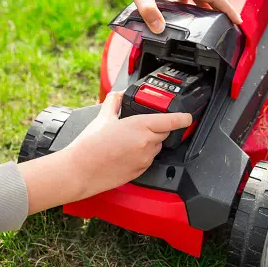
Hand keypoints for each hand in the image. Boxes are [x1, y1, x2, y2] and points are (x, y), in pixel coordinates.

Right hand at [68, 91, 191, 197]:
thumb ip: (113, 102)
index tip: (187, 116)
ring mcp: (144, 159)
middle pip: (163, 133)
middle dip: (156, 129)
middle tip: (139, 127)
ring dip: (149, 142)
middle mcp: (146, 143)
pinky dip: (141, 155)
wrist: (80, 170)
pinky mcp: (140, 171)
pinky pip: (147, 160)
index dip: (182, 118)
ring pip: (155, 147)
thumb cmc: (89, 146)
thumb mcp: (102, 117)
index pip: (171, 121)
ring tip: (127, 142)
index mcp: (140, 126)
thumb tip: (118, 95)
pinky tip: (125, 153)